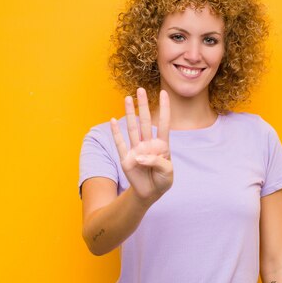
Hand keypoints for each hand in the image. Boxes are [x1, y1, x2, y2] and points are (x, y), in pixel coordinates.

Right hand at [110, 88, 171, 205]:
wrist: (150, 193)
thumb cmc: (162, 180)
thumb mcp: (168, 173)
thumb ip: (157, 162)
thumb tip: (140, 157)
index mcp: (162, 145)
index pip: (164, 124)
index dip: (164, 109)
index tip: (164, 93)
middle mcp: (148, 144)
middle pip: (146, 121)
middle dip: (144, 105)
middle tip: (141, 89)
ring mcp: (136, 149)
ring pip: (132, 128)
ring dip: (129, 113)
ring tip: (127, 98)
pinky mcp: (126, 158)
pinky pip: (120, 143)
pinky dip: (116, 133)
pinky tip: (113, 120)